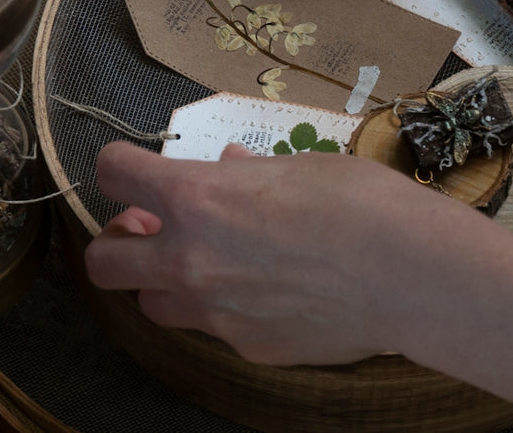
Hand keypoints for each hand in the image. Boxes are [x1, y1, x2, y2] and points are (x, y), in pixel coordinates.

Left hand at [83, 140, 465, 364]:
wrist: (410, 273)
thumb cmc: (360, 203)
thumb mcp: (299, 167)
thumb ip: (247, 173)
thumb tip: (229, 165)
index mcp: (195, 198)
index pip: (113, 174)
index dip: (119, 167)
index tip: (135, 170)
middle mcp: (189, 259)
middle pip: (102, 262)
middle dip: (117, 243)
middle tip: (153, 229)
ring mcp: (215, 313)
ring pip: (151, 305)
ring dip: (165, 281)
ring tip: (211, 263)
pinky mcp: (248, 346)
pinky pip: (214, 329)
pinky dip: (225, 309)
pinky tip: (270, 292)